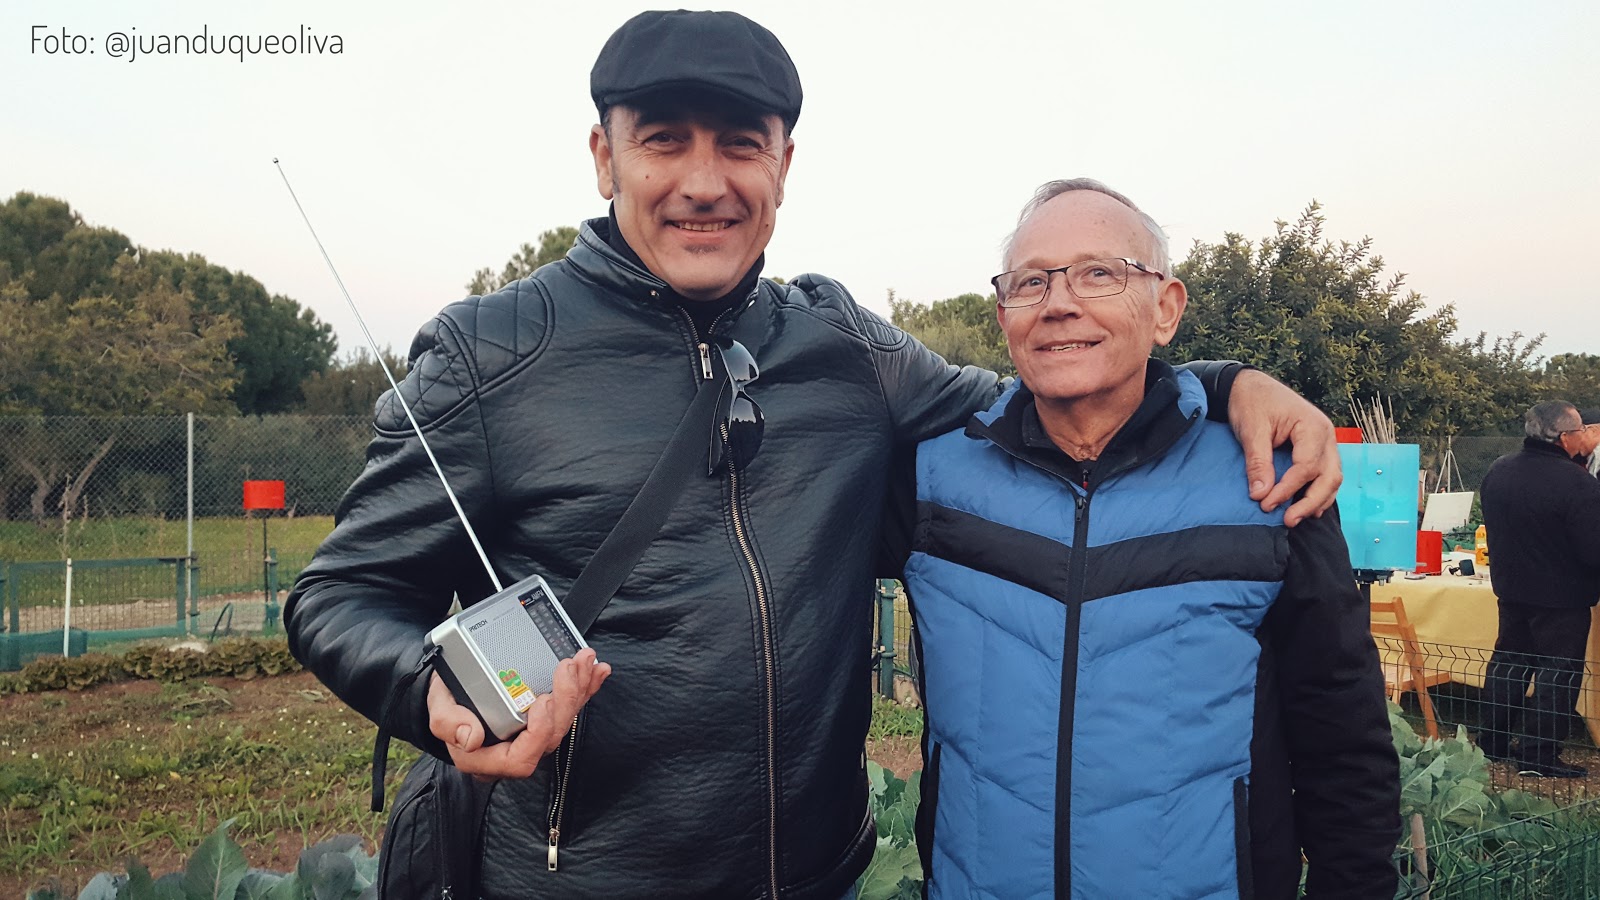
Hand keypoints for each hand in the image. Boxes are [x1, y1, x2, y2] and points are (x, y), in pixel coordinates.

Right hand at [427, 648, 611, 779]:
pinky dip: (586, 687)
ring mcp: (533, 733)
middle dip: (566, 699)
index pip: (521, 759)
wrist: (453, 693)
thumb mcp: (438, 710)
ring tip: (584, 661)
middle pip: (551, 735)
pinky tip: (596, 670)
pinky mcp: (545, 717)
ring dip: (579, 689)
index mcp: (490, 758)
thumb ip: (448, 724)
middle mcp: (517, 749)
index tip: (542, 701)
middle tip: (568, 668)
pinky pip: (569, 707)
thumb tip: (471, 738)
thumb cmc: (447, 705)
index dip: (537, 732)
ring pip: (564, 719)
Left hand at [1227, 369, 1340, 526]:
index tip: (1266, 504)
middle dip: (1309, 502)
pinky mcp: (1318, 449)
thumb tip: (1260, 494)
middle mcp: (1326, 435)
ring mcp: (1325, 443)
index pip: (1306, 466)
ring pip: (1332, 479)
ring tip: (1295, 518)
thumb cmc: (1252, 402)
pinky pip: (1326, 475)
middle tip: (1287, 521)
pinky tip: (1306, 508)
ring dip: (1317, 500)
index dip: (1288, 489)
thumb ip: (1258, 462)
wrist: (1250, 386)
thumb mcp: (1251, 430)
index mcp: (1312, 426)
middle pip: (1329, 476)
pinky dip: (1319, 492)